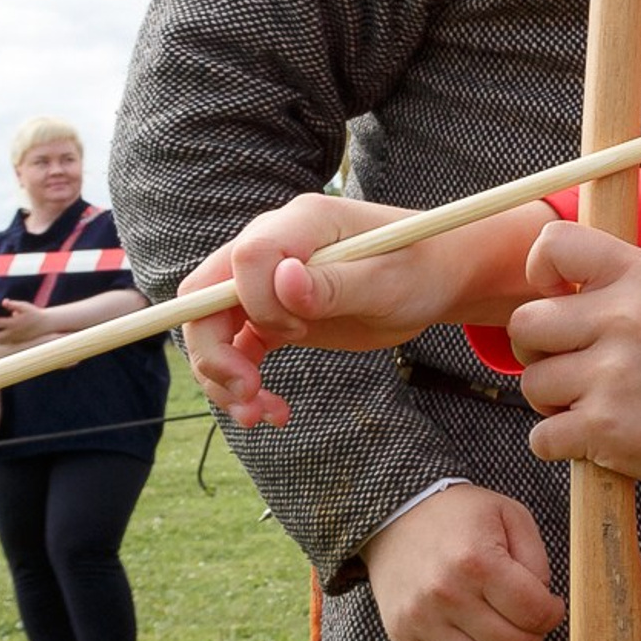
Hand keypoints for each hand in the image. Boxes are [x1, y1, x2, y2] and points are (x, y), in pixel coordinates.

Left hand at [0, 299, 59, 346]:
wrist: (46, 324)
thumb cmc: (34, 313)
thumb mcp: (24, 306)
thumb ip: (13, 304)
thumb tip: (3, 302)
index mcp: (13, 323)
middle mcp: (14, 333)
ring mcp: (16, 339)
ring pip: (0, 342)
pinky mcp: (19, 341)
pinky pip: (6, 343)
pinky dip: (0, 341)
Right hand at [181, 192, 549, 425]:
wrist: (434, 280)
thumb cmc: (418, 270)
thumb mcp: (387, 281)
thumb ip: (334, 284)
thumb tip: (284, 281)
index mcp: (300, 223)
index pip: (244, 258)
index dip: (257, 302)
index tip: (298, 330)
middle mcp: (273, 248)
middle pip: (206, 297)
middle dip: (213, 350)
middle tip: (248, 394)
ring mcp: (268, 284)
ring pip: (213, 329)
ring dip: (223, 377)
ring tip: (258, 416)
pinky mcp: (275, 316)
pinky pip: (238, 348)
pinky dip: (244, 383)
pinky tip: (273, 412)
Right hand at [362, 485, 564, 640]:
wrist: (397, 515)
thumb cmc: (459, 516)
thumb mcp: (509, 515)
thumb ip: (536, 559)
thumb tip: (543, 604)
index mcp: (477, 560)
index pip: (533, 612)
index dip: (552, 614)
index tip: (550, 607)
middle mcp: (446, 593)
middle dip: (532, 636)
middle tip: (528, 621)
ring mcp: (420, 618)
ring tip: (501, 632)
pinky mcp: (401, 635)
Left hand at [505, 221, 640, 522]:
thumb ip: (607, 284)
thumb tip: (535, 286)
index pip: (554, 244)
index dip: (540, 272)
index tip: (559, 298)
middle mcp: (627, 317)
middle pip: (524, 324)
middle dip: (538, 351)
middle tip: (576, 367)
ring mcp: (615, 373)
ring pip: (531, 383)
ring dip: (554, 402)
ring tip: (602, 403)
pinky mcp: (607, 428)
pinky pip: (541, 436)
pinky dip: (562, 445)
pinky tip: (602, 438)